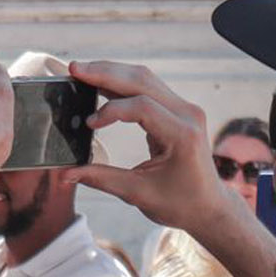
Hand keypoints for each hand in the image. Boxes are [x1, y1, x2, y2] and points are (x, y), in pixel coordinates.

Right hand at [62, 60, 226, 233]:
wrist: (209, 206)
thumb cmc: (181, 203)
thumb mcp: (138, 193)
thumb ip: (101, 178)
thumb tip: (66, 173)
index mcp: (182, 135)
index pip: (142, 106)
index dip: (111, 110)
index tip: (89, 124)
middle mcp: (188, 115)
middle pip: (142, 81)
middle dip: (105, 73)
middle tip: (75, 69)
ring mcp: (185, 109)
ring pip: (145, 78)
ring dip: (112, 72)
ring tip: (83, 71)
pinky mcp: (178, 109)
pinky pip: (149, 87)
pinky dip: (122, 83)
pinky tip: (101, 82)